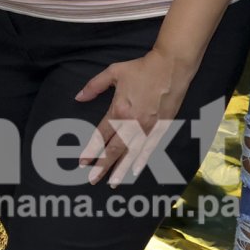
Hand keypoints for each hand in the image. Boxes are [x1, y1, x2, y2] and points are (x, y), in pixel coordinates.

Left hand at [76, 49, 192, 186]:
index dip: (91, 149)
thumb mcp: (114, 72)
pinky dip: (142, 161)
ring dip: (121, 169)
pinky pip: (150, 148)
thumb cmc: (142, 68)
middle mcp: (132, 122)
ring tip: (112, 183)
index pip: (102, 135)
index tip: (82, 162)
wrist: (171, 67)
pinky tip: (135, 171)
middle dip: (102, 166)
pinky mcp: (161, 128)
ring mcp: (148, 127)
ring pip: (132, 153)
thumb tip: (78, 97)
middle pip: (114, 149)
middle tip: (92, 179)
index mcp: (119, 109)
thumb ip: (94, 86)